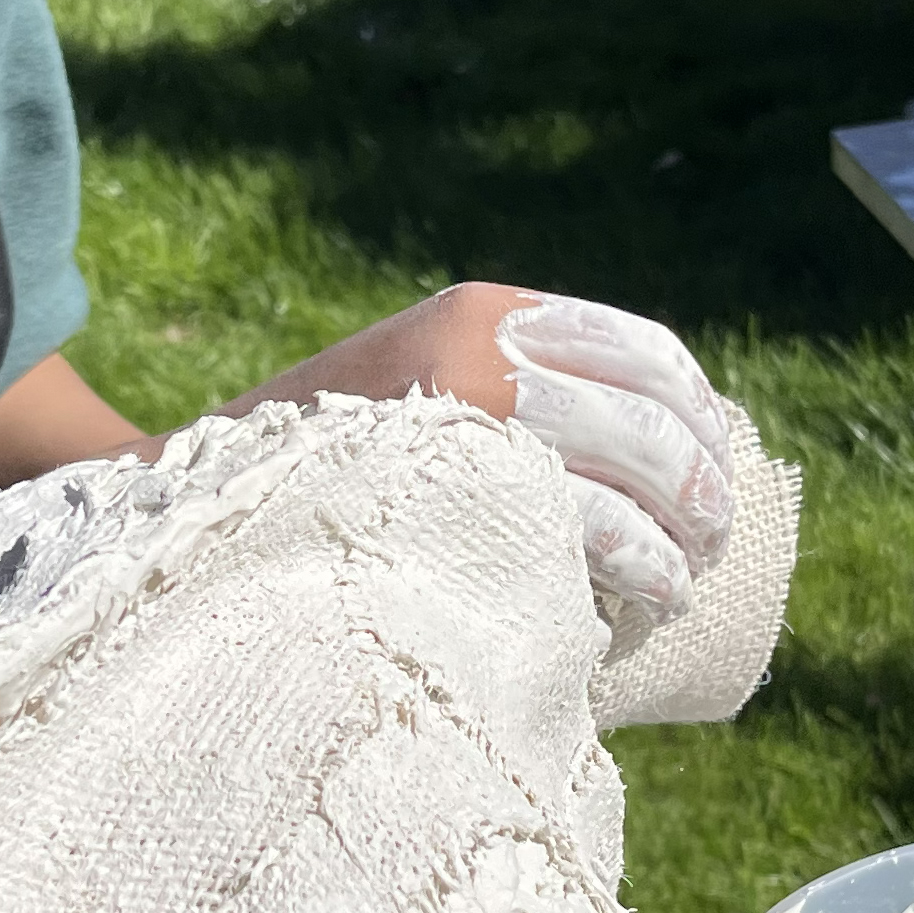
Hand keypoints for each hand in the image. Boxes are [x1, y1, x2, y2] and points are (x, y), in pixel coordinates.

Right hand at [234, 282, 732, 631]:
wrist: (199, 492)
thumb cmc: (315, 463)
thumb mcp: (413, 388)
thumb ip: (503, 394)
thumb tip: (641, 450)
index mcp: (488, 311)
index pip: (639, 348)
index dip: (695, 411)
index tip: (714, 464)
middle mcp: (493, 341)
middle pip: (652, 411)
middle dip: (701, 483)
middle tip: (711, 540)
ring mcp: (479, 405)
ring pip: (636, 467)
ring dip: (677, 537)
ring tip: (680, 584)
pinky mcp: (468, 478)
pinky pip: (591, 523)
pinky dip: (635, 565)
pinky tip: (641, 602)